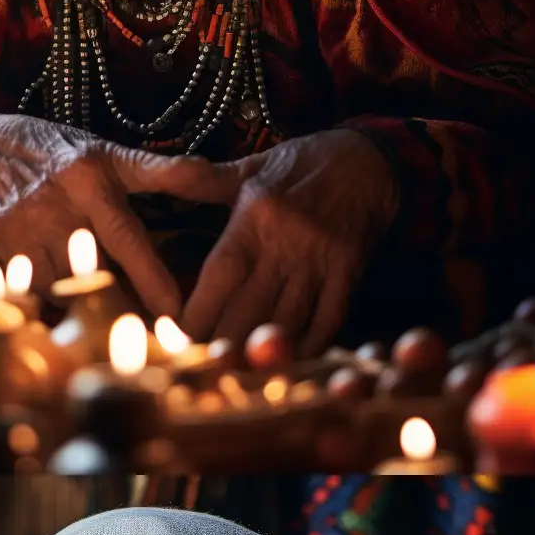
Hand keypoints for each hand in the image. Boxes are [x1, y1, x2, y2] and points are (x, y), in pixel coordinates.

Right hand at [0, 111, 241, 320]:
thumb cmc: (54, 154)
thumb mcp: (105, 152)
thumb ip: (162, 171)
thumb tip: (219, 174)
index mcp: (94, 177)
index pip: (131, 239)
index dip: (154, 283)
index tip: (176, 320)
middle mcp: (60, 202)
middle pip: (99, 274)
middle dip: (121, 306)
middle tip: (152, 336)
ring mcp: (27, 226)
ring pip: (68, 286)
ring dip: (84, 300)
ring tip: (94, 299)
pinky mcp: (2, 246)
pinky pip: (38, 289)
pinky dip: (52, 294)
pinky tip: (55, 281)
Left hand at [180, 129, 399, 354]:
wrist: (370, 160)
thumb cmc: (305, 164)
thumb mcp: (252, 167)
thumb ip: (207, 181)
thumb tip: (163, 175)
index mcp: (257, 216)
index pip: (220, 275)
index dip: (199, 312)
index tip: (180, 335)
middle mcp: (287, 242)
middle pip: (249, 309)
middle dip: (224, 343)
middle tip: (204, 366)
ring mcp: (321, 261)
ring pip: (287, 321)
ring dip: (263, 352)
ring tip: (240, 373)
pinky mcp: (349, 273)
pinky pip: (329, 318)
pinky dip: (311, 344)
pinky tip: (293, 360)